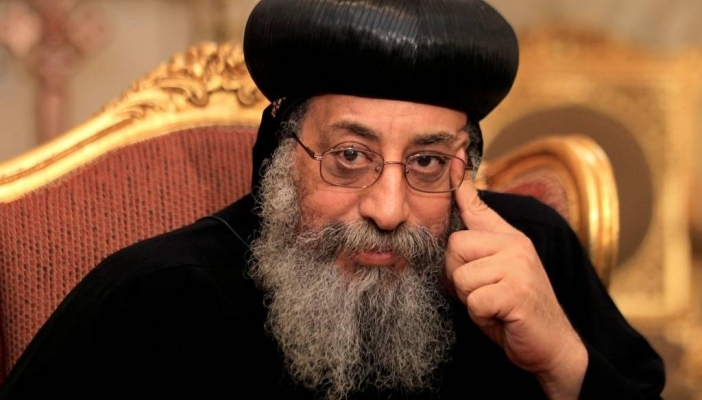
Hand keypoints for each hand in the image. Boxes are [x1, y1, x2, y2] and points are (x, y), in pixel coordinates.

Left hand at [444, 151, 587, 398]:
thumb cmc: (515, 311)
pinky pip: (473, 299)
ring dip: (470, 299)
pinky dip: (481, 315)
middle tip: (484, 293)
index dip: (461, 185)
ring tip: (493, 306)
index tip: (455, 159)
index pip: (478, 206)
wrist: (552, 346)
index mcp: (509, 239)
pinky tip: (501, 316)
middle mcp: (515, 245)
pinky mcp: (516, 291)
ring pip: (460, 276)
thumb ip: (479, 248)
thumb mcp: (496, 274)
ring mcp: (517, 266)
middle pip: (454, 247)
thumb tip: (460, 211)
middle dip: (459, 277)